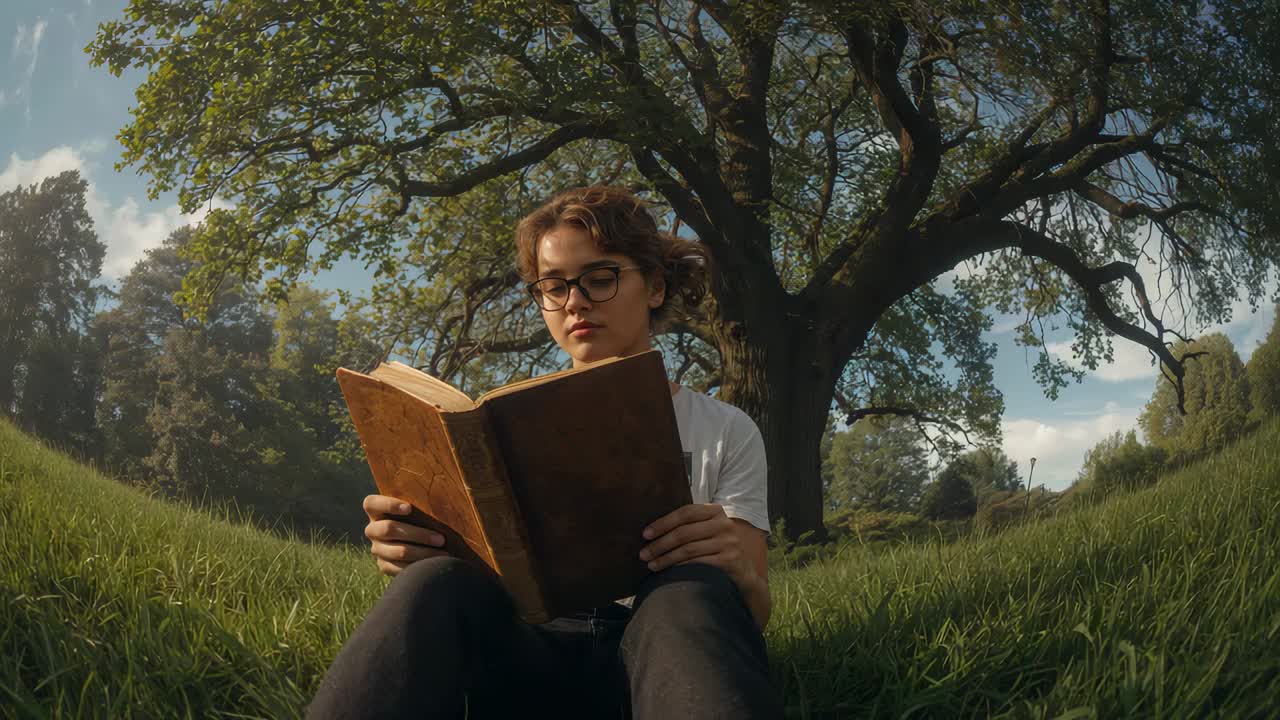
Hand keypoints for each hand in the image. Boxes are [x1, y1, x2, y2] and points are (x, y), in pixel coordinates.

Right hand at [363, 494, 449, 576]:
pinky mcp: (384, 565)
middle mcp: (373, 529)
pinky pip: (399, 568)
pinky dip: (418, 566)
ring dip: (423, 552)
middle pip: (389, 529)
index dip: (388, 504)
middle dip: (418, 534)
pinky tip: (433, 565)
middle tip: (441, 539)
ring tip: (444, 553)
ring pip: (398, 551)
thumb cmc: (421, 517)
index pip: (371, 503)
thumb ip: (422, 500)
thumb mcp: (418, 508)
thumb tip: (445, 489)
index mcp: (376, 510)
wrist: (419, 543)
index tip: (409, 508)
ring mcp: (377, 548)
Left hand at [638, 503, 756, 590]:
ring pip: (688, 550)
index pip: (685, 512)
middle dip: (660, 544)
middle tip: (643, 554)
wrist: (743, 572)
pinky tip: (668, 573)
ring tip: (651, 565)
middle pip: (684, 533)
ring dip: (666, 559)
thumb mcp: (708, 530)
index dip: (663, 523)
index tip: (645, 534)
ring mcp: (729, 542)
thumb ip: (689, 524)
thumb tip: (651, 530)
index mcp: (716, 511)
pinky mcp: (730, 560)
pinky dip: (680, 568)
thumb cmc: (717, 548)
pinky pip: (698, 563)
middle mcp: (724, 524)